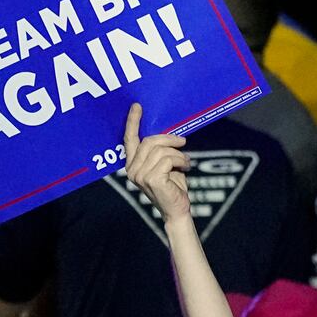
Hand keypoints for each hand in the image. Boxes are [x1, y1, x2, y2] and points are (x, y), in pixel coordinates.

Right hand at [123, 102, 191, 222]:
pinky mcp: (151, 179)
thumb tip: (168, 132)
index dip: (133, 122)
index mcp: (132, 164)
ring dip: (178, 153)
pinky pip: (168, 159)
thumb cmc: (172, 186)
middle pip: (150, 141)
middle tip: (183, 142)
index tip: (137, 107)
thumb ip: (160, 150)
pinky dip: (180, 160)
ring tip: (186, 161)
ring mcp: (140, 175)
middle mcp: (132, 169)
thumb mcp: (165, 164)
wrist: (177, 210)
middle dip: (169, 139)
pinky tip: (186, 167)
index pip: (130, 140)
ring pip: (161, 150)